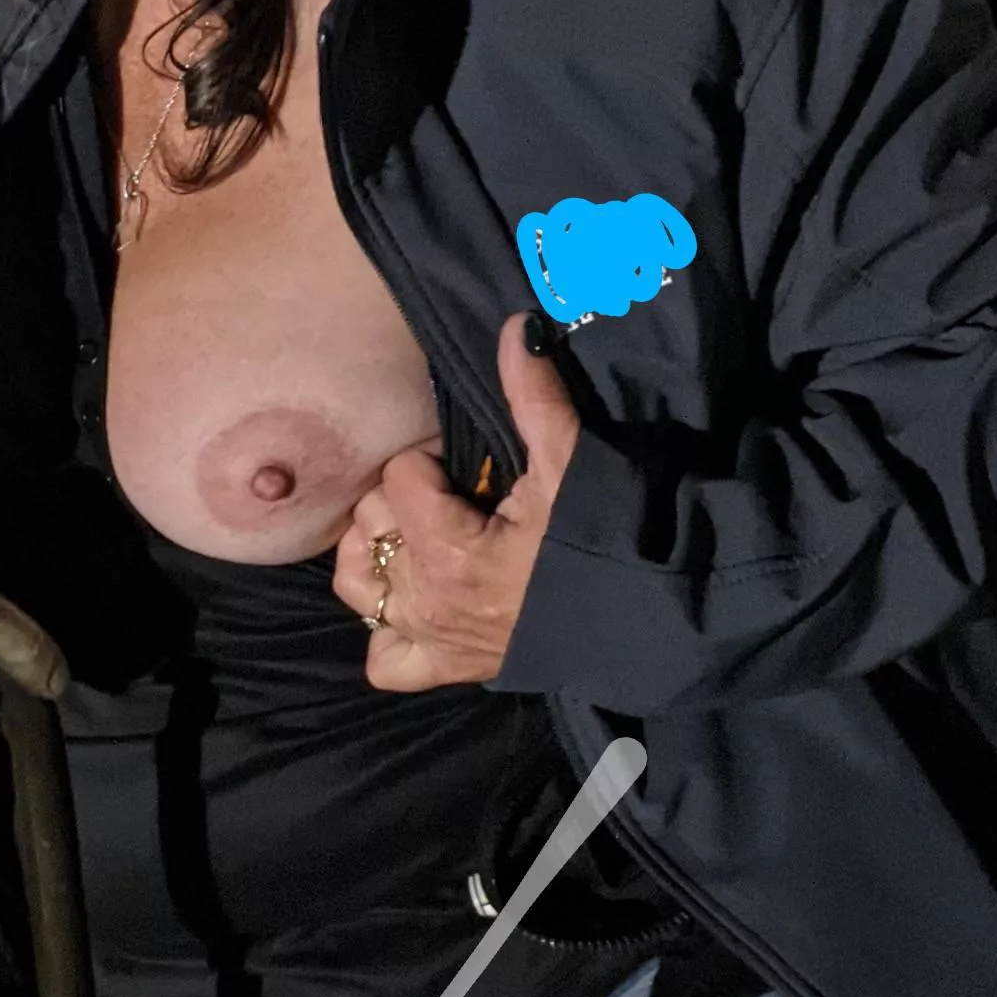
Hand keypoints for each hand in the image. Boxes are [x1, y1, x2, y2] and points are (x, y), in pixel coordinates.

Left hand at [334, 314, 579, 691]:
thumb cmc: (602, 535)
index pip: (398, 477)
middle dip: (402, 501)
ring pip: (357, 585)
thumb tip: (516, 327)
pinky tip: (413, 601)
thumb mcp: (568, 462)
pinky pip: (382, 659)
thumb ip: (532, 396)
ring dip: (377, 555)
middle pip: (370, 525)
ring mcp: (428, 639)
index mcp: (449, 550)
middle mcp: (426, 600)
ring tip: (419, 537)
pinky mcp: (442, 669)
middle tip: (451, 500)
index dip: (428, 462)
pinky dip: (388, 631)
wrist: (639, 613)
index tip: (464, 470)